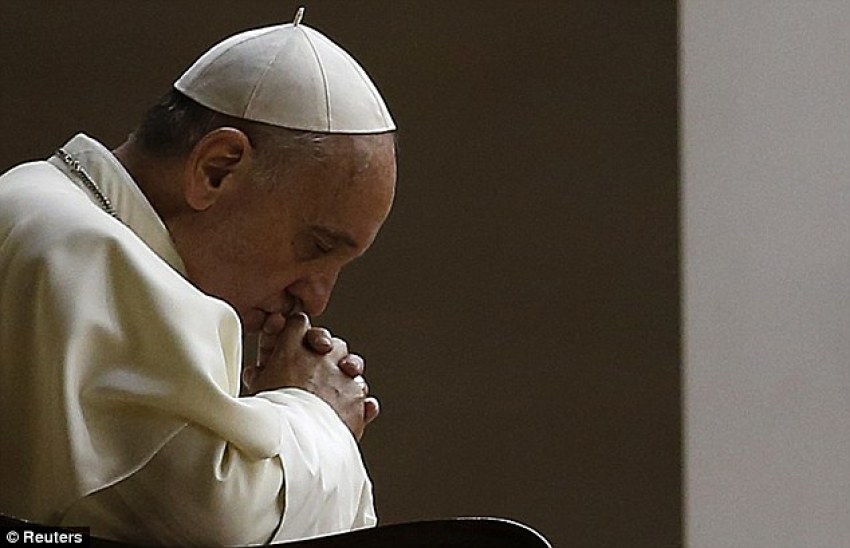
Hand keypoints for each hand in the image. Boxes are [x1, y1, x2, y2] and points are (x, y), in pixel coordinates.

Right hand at [243, 314, 378, 439]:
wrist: (295, 440)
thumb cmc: (271, 415)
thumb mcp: (257, 390)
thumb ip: (259, 376)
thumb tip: (254, 373)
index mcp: (292, 350)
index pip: (298, 323)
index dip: (298, 331)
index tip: (298, 341)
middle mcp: (321, 357)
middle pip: (333, 342)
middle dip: (329, 353)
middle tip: (320, 368)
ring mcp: (342, 377)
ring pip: (353, 365)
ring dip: (347, 376)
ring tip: (337, 392)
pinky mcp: (357, 399)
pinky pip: (364, 395)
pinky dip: (361, 403)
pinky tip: (355, 410)